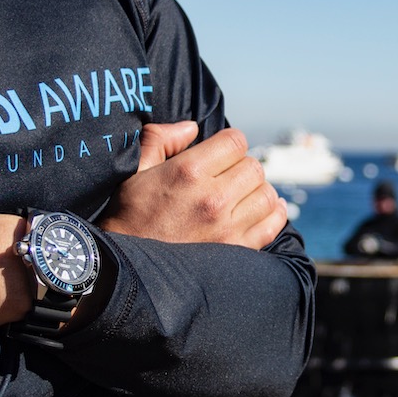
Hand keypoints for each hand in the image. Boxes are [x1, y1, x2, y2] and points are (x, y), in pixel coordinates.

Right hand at [100, 122, 287, 249]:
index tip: (222, 153)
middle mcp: (212, 198)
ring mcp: (227, 227)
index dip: (230, 143)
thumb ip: (160, 139)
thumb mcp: (134, 170)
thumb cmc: (128, 216)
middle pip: (254, 167)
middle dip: (242, 167)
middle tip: (228, 177)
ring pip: (266, 194)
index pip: (236, 141)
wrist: (123, 269)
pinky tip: (264, 210)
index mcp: (188, 172)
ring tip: (243, 194)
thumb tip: (191, 127)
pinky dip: (274, 214)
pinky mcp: (236, 251)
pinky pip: (273, 225)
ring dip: (257, 190)